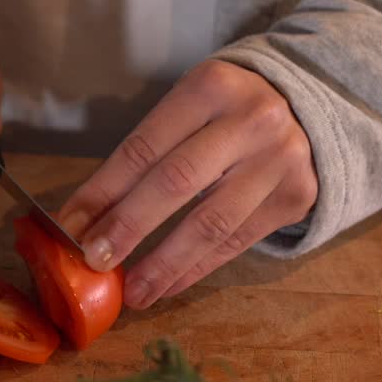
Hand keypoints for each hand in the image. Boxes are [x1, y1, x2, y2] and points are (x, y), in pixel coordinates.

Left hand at [58, 60, 318, 309]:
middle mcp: (250, 120)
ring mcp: (278, 160)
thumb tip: (87, 219)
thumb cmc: (226, 111)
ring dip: (164, 263)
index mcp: (210, 88)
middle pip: (176, 183)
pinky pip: (236, 242)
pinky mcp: (296, 197)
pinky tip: (167, 286)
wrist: (311, 105)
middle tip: (94, 263)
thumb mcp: (188, 110)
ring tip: (133, 293)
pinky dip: (196, 268)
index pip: (143, 148)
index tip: (70, 228)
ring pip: (210, 222)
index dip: (102, 192)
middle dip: (128, 227)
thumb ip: (145, 157)